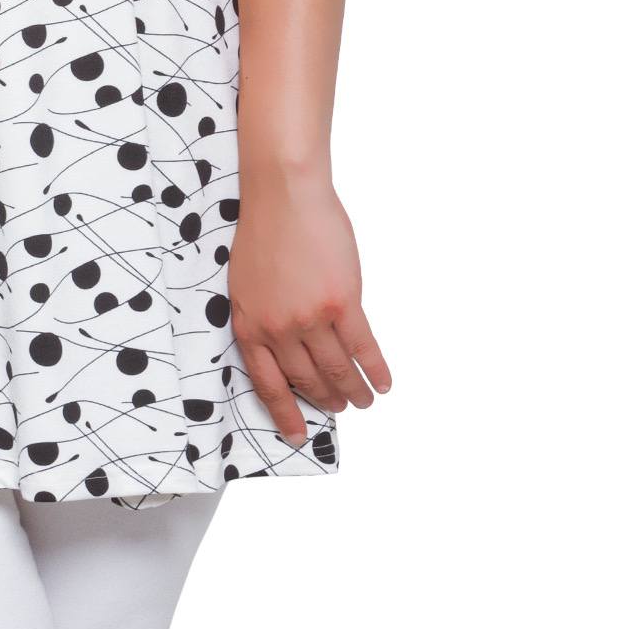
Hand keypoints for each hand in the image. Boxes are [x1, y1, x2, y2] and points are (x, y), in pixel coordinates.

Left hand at [227, 172, 390, 448]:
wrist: (283, 194)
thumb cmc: (264, 230)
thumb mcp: (246, 282)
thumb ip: (264, 317)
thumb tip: (290, 348)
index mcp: (249, 323)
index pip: (267, 382)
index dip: (284, 412)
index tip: (297, 434)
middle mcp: (278, 327)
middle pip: (307, 379)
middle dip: (326, 400)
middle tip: (340, 408)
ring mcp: (310, 317)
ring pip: (337, 369)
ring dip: (352, 391)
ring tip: (363, 401)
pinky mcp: (341, 302)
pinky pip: (363, 348)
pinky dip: (375, 370)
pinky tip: (382, 383)